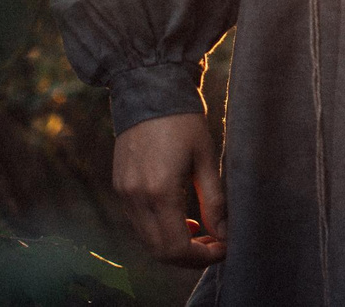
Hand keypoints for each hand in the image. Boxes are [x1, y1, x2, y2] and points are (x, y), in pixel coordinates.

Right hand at [113, 112, 227, 264]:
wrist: (148, 88)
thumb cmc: (183, 119)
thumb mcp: (205, 157)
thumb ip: (214, 200)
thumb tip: (225, 234)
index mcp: (159, 191)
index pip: (177, 248)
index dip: (203, 257)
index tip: (225, 247)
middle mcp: (136, 197)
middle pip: (159, 251)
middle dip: (189, 256)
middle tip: (215, 243)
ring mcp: (124, 193)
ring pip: (147, 240)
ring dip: (173, 244)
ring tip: (200, 230)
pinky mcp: (120, 185)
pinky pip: (138, 222)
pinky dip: (158, 230)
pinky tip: (179, 216)